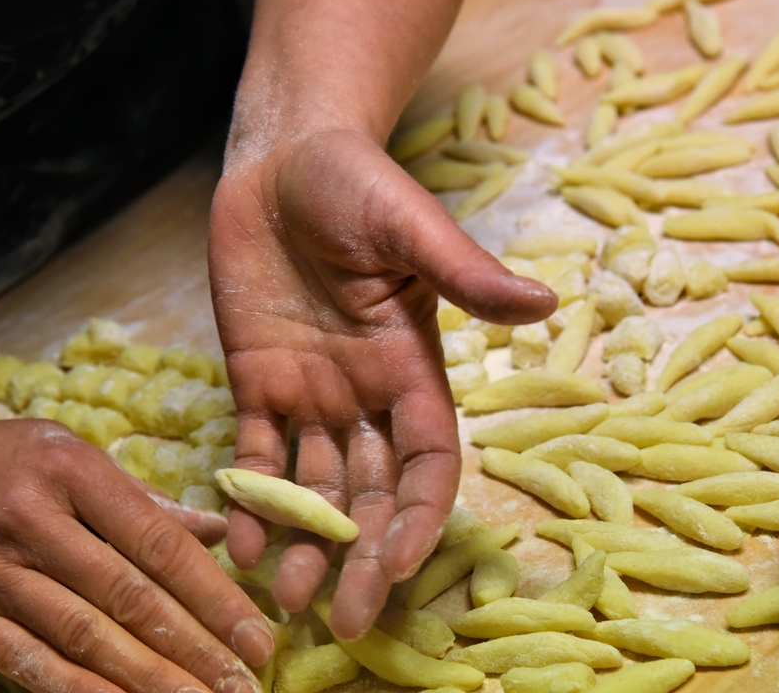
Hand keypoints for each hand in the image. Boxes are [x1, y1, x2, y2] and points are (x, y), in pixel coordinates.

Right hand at [0, 414, 272, 692]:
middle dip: (194, 648)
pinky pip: (30, 663)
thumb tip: (216, 530)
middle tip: (243, 685)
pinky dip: (79, 691)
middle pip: (128, 597)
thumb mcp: (66, 452)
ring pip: (85, 637)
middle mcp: (34, 521)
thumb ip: (140, 497)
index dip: (213, 595)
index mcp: (71, 471)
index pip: (157, 542)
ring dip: (149, 680)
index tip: (256, 635)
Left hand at [209, 129, 555, 638]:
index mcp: (411, 368)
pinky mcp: (255, 379)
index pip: (429, 462)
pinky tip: (236, 542)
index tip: (399, 565)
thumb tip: (543, 301)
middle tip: (345, 621)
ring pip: (312, 487)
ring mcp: (308, 393)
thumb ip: (464, 271)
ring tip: (283, 598)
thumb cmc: (356, 183)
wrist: (284, 158)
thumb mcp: (411, 225)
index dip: (420, 516)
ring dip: (301, 544)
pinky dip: (246, 499)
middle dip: (362, 556)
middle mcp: (364, 395)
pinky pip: (252, 453)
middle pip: (371, 494)